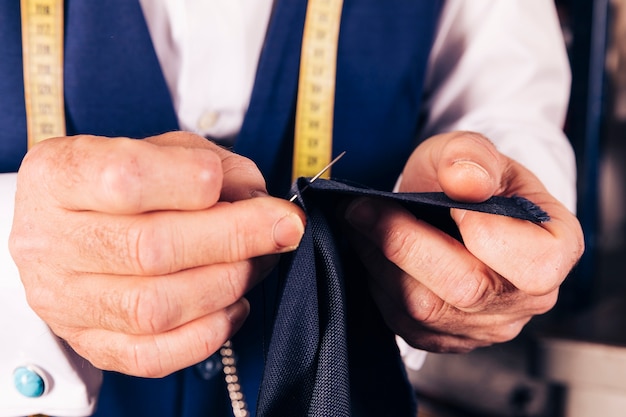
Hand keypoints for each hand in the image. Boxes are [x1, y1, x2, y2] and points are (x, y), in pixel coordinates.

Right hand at [9, 132, 304, 376]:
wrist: (69, 228)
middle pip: (151, 249)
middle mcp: (51, 242)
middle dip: (237, 238)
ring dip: (228, 283)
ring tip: (257, 261)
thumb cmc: (121, 183)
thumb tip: (260, 203)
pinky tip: (231, 303)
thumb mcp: (161, 150)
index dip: (198, 184)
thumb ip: (213, 165)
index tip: (254, 192)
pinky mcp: (91, 343)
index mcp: (60, 177)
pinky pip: (156, 355)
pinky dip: (210, 331)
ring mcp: (66, 301)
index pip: (126, 179)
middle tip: (283, 228)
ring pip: (157, 308)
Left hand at [344, 131, 583, 351]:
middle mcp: (531, 299)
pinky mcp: (449, 337)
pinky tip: (372, 251)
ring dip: (381, 261)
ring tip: (360, 222)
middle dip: (404, 243)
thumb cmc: (469, 178)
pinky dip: (379, 283)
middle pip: (466, 290)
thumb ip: (470, 156)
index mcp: (558, 249)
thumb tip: (466, 182)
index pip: (531, 263)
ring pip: (426, 310)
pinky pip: (406, 323)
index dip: (480, 229)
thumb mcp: (470, 149)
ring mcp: (489, 325)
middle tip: (362, 208)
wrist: (452, 205)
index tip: (443, 197)